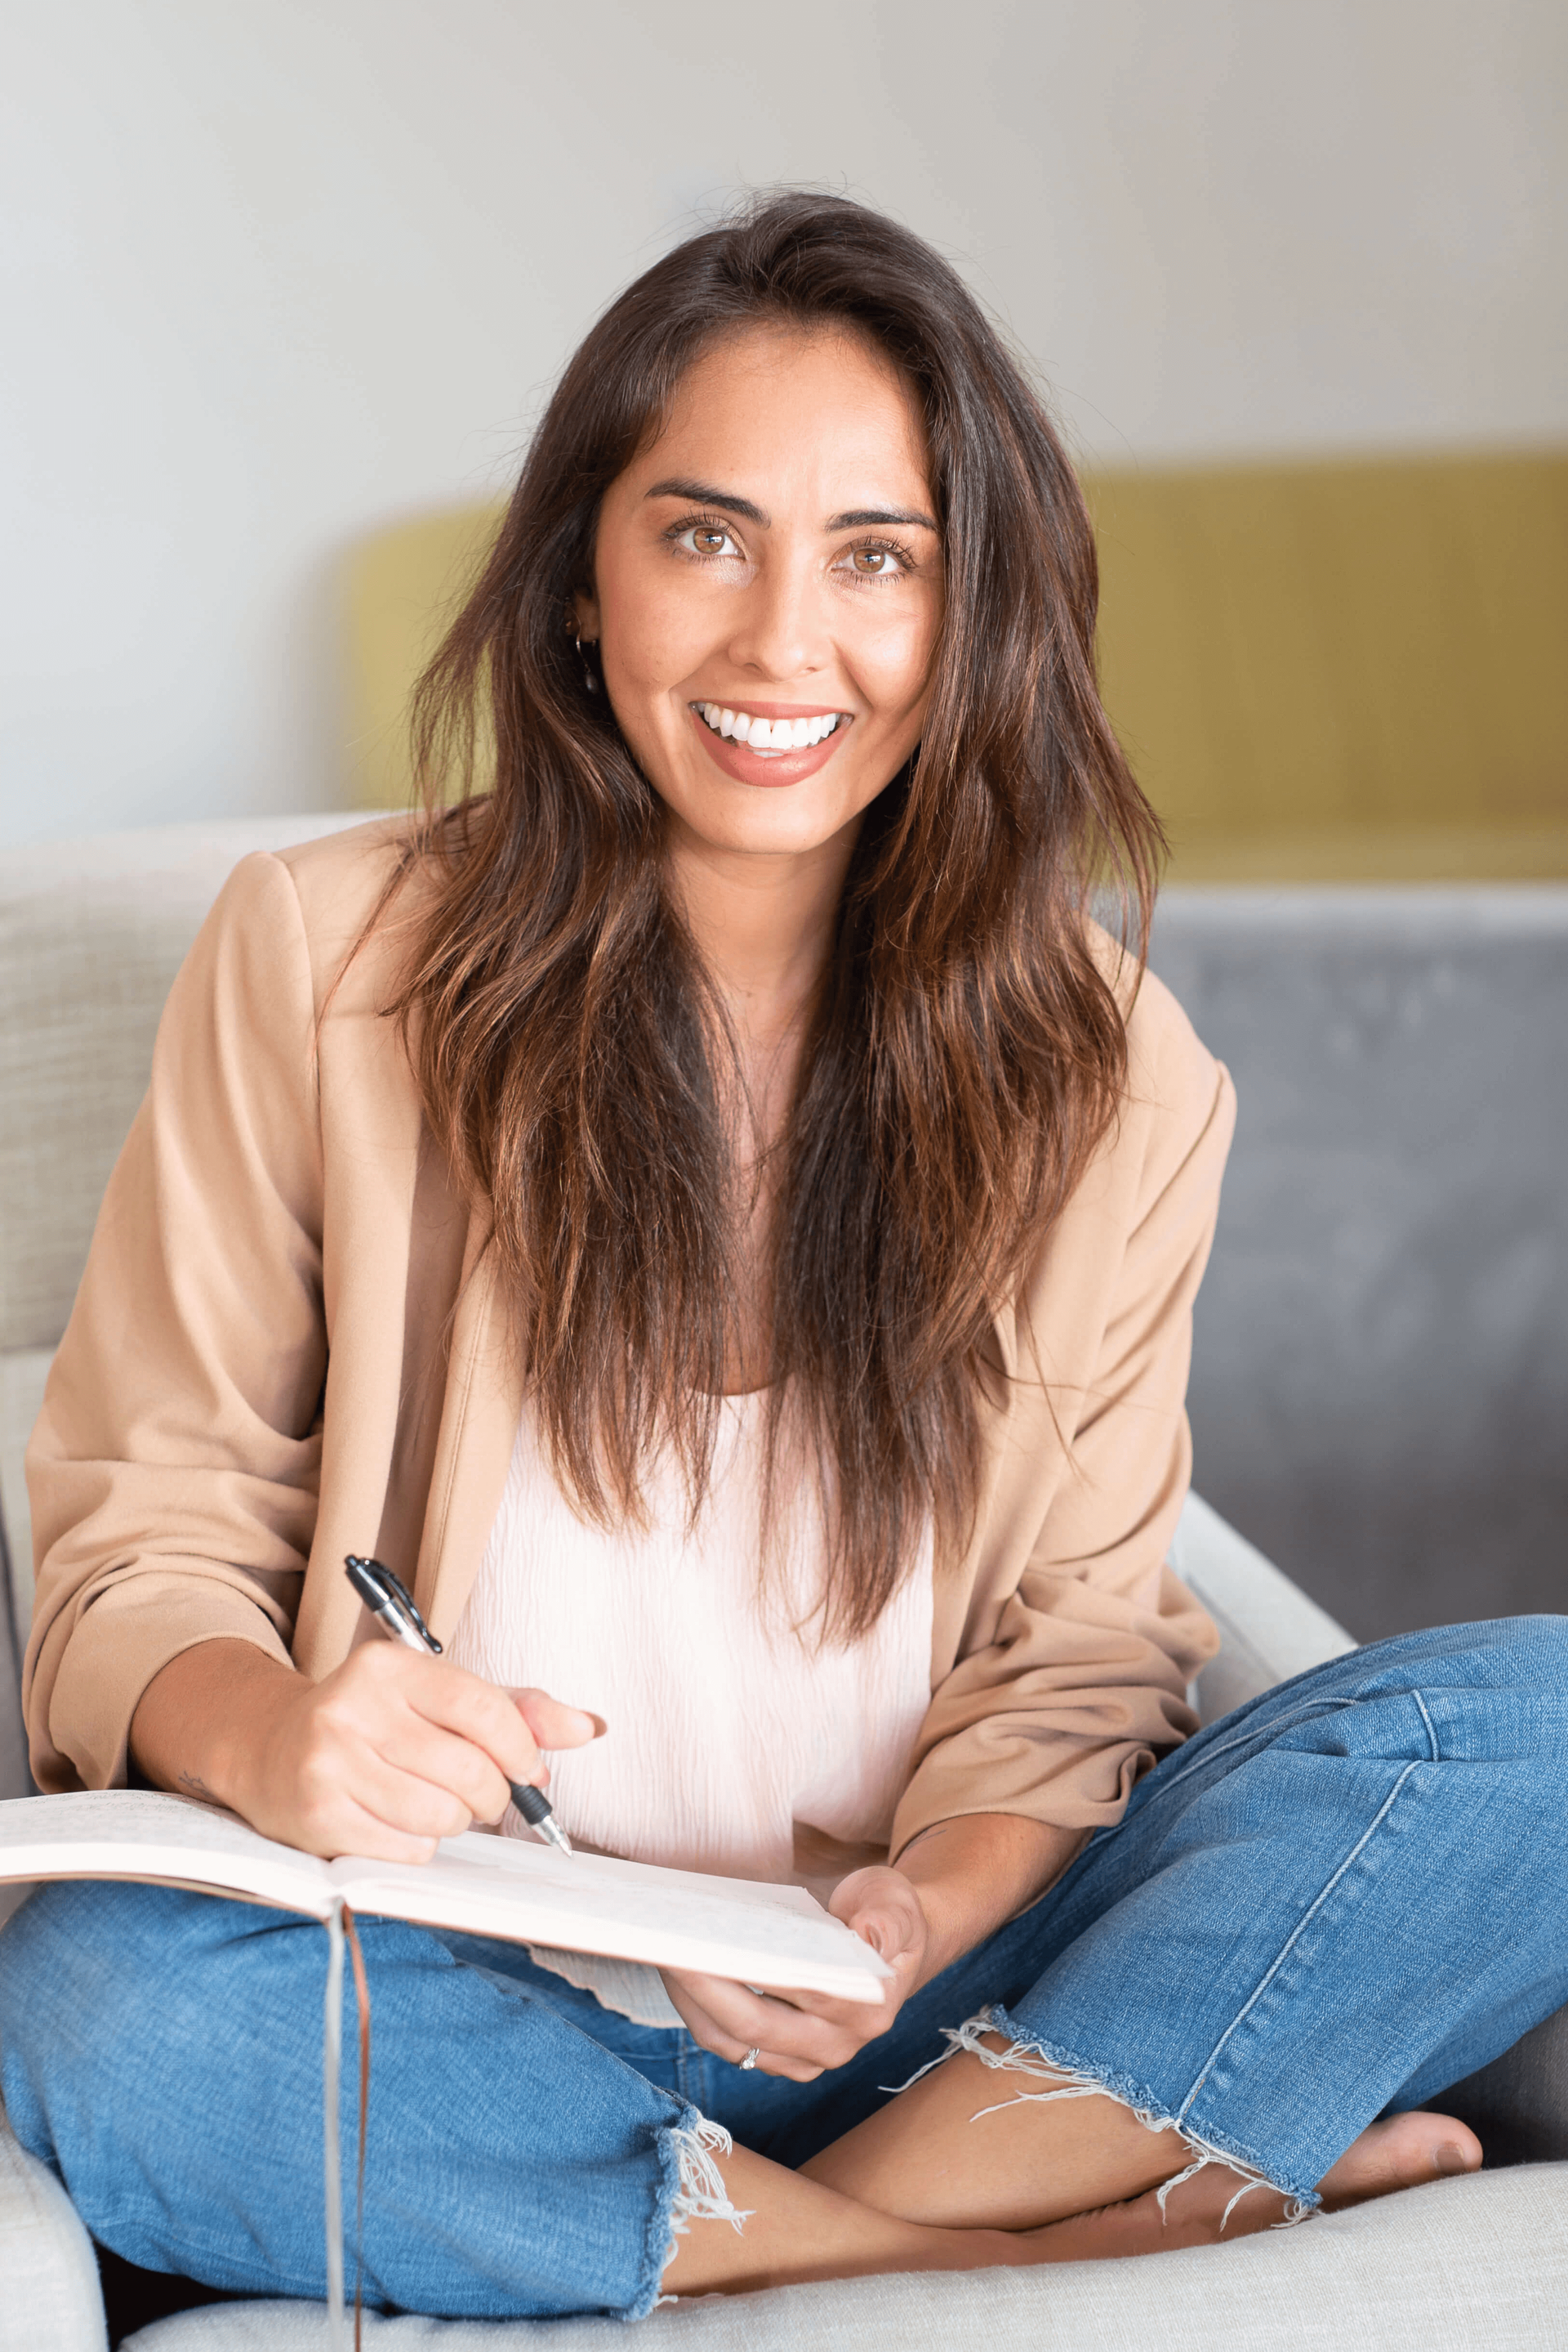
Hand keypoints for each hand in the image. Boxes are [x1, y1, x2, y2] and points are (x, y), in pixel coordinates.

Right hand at [132, 1637, 600, 1863]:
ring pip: (441, 1816)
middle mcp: (353, 1708)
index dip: (520, 1748)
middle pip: (469, 1771)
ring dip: (454, 1822)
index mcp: (388, 1667)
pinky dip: (418, 1845)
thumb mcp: (437, 1699)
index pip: (483, 1708)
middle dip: (491, 1796)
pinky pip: (406, 1849)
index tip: (528, 1768)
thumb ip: (516, 1710)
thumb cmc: (372, 1724)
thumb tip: (589, 1727)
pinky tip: (397, 1822)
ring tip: (434, 1805)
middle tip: (481, 1796)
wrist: (267, 1748)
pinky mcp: (316, 1816)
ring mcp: (329, 1763)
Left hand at [660, 1866, 930, 2080]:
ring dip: (691, 2002)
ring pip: (732, 2043)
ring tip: (661, 1955)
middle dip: (701, 1986)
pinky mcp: (781, 2059)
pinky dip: (698, 2012)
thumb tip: (869, 1934)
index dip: (744, 1969)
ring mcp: (806, 2059)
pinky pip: (729, 2044)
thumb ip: (887, 1919)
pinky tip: (678, 1975)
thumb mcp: (895, 1902)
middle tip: (662, 1944)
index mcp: (866, 2008)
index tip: (703, 1942)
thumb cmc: (886, 1912)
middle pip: (753, 2026)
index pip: (796, 1991)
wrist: (887, 1944)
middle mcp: (836, 2045)